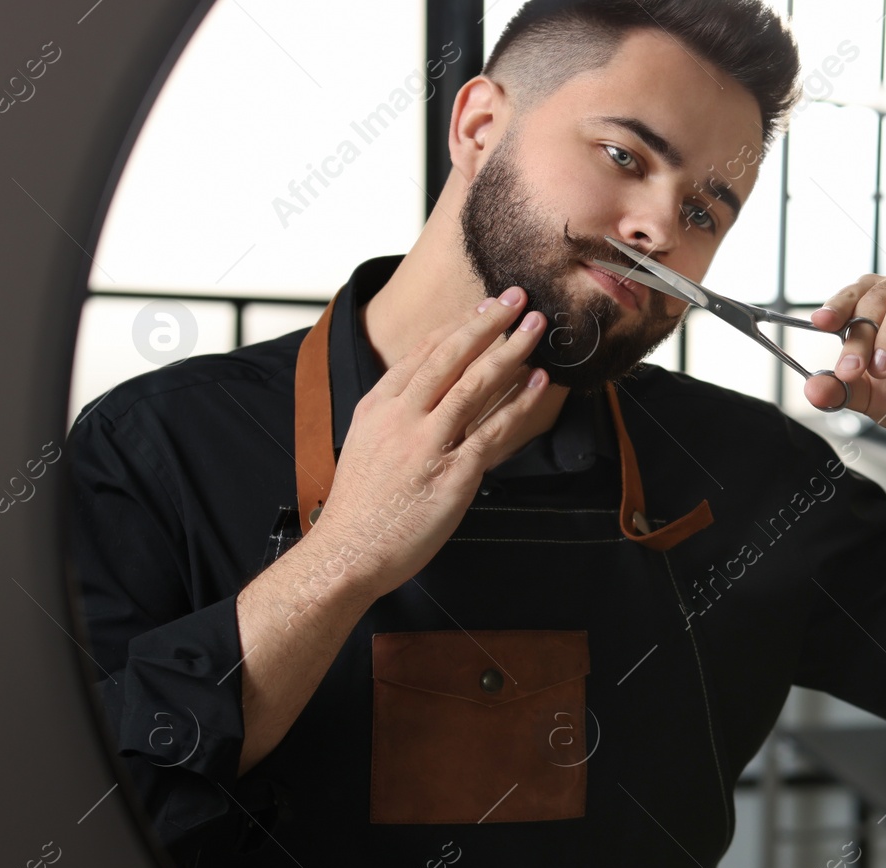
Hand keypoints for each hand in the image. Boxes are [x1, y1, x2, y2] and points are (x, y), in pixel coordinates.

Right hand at [308, 289, 568, 600]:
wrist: (348, 553)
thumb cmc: (361, 507)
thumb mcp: (365, 445)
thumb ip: (395, 416)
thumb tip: (426, 396)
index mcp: (378, 406)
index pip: (423, 353)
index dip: (458, 326)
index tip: (485, 307)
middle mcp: (401, 417)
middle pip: (450, 357)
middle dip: (487, 322)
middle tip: (516, 297)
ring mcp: (427, 445)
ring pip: (474, 385)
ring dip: (509, 351)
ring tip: (535, 326)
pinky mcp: (452, 475)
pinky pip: (492, 432)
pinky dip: (518, 404)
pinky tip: (537, 383)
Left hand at [807, 268, 885, 444]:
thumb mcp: (867, 396)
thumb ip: (840, 390)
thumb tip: (812, 389)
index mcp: (879, 305)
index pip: (854, 293)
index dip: (837, 305)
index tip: (821, 322)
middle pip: (878, 294)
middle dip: (862, 333)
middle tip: (854, 369)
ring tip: (884, 368)